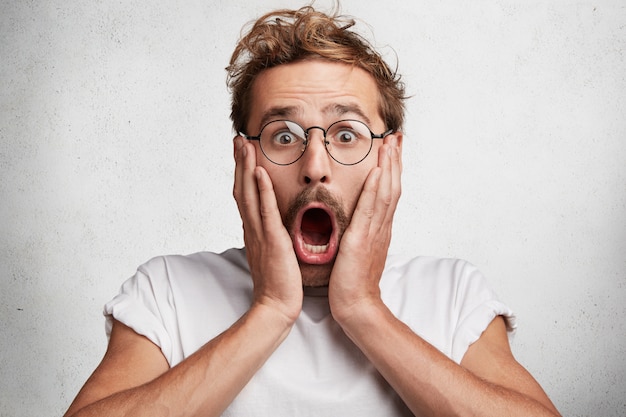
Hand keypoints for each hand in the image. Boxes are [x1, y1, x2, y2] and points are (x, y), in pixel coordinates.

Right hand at [233, 137, 302, 321]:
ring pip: (249, 194)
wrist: (277, 306)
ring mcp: (260, 233)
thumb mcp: (273, 253)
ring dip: (246, 167)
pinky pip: (265, 210)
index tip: (243, 152)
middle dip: (240, 162)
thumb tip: (271, 225)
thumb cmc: (279, 282)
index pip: (245, 195)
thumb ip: (270, 236)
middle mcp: (252, 228)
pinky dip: (261, 190)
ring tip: (245, 144)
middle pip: (242, 188)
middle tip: (239, 138)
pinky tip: (259, 171)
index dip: (242, 172)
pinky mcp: (271, 240)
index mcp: (254, 231)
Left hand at [328, 135, 401, 322]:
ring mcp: (375, 232)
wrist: (356, 305)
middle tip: (397, 136)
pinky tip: (378, 171)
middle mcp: (381, 226)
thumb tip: (359, 221)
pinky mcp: (362, 239)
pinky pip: (371, 209)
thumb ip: (361, 232)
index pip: (389, 192)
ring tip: (390, 143)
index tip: (392, 148)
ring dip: (389, 166)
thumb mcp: (359, 250)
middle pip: (393, 186)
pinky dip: (376, 189)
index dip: (392, 169)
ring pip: (386, 192)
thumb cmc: (353, 282)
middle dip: (395, 160)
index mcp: (379, 228)